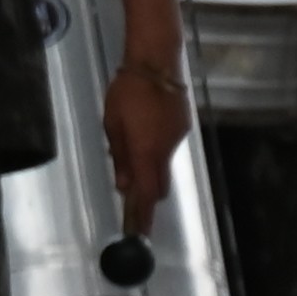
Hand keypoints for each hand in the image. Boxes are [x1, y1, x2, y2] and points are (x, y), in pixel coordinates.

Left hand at [104, 61, 190, 207]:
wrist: (156, 63)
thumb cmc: (127, 93)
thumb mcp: (113, 126)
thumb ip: (120, 158)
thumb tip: (124, 185)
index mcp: (146, 153)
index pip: (145, 193)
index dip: (143, 215)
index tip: (140, 232)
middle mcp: (166, 150)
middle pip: (160, 185)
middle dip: (148, 196)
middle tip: (134, 198)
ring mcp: (177, 138)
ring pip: (164, 165)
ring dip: (151, 167)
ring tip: (134, 147)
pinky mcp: (183, 126)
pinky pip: (169, 146)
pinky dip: (158, 147)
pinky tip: (146, 129)